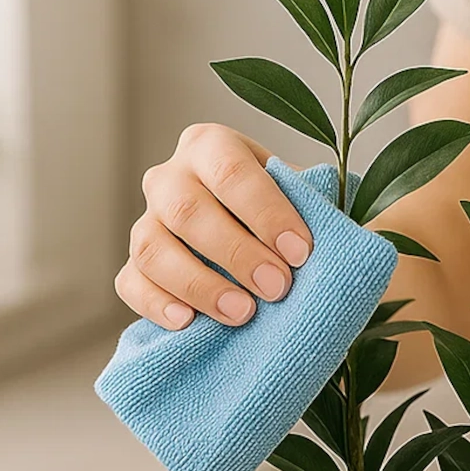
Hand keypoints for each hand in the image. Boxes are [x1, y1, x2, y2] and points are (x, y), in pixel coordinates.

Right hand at [116, 124, 314, 328]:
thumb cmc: (291, 222)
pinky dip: (154, 304)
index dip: (266, 212)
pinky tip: (187, 323)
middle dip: (236, 252)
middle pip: (187, 209)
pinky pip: (130, 283)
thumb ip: (315, 210)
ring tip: (243, 314)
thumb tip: (340, 236)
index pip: (231, 170)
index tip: (301, 253)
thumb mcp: (306, 204)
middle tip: (278, 288)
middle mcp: (170, 177)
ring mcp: (147, 222)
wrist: (266, 250)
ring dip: (199, 284)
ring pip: (152, 247)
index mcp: (213, 147)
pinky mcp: (135, 266)